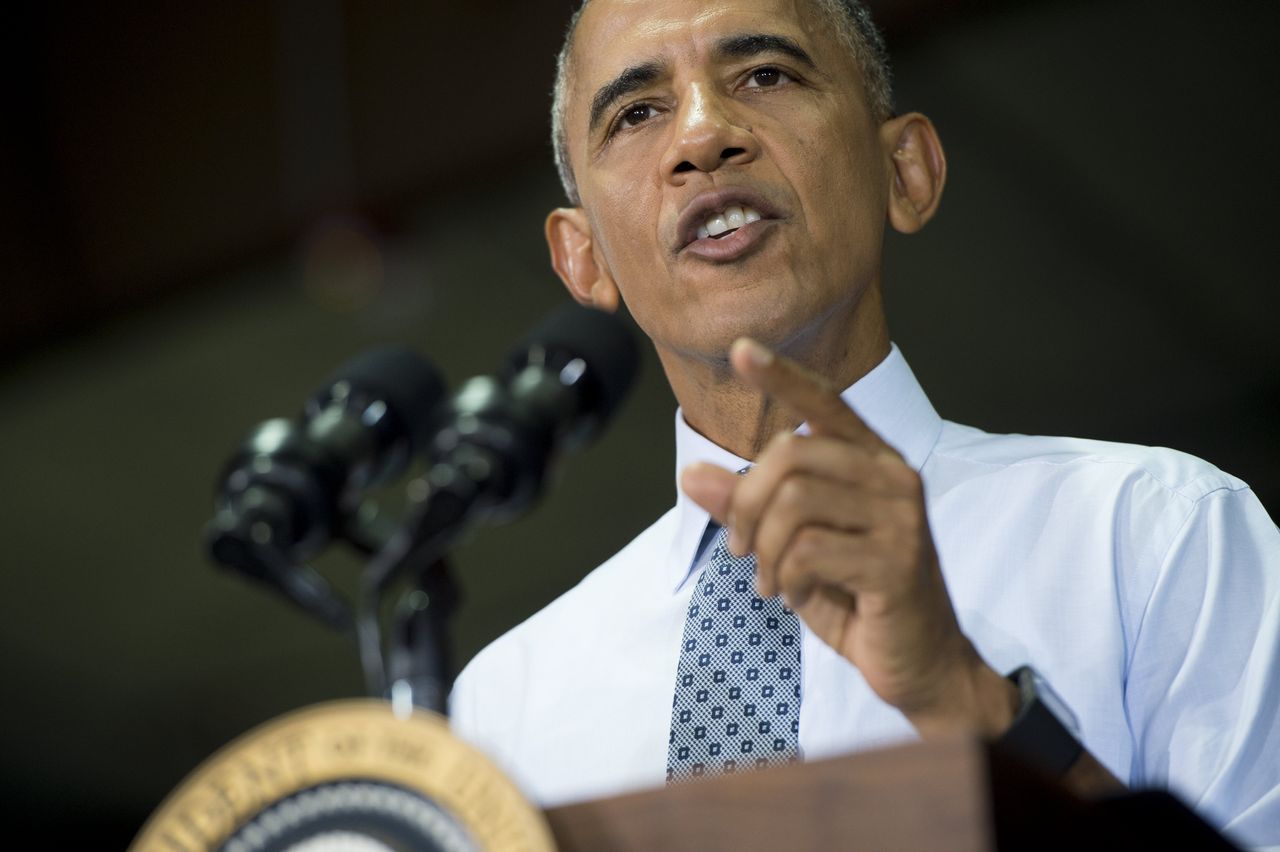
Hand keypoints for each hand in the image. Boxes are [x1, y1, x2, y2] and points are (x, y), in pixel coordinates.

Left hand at [681, 338, 1016, 737]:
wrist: (920, 663)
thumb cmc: (856, 596)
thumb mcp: (790, 548)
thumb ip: (747, 508)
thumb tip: (692, 475)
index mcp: (871, 460)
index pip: (824, 402)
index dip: (781, 376)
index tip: (740, 350)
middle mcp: (892, 476)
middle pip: (790, 455)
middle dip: (745, 506)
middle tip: (742, 551)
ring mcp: (901, 518)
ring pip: (792, 504)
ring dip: (764, 551)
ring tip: (772, 580)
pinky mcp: (897, 562)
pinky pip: (808, 553)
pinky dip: (786, 579)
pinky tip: (797, 596)